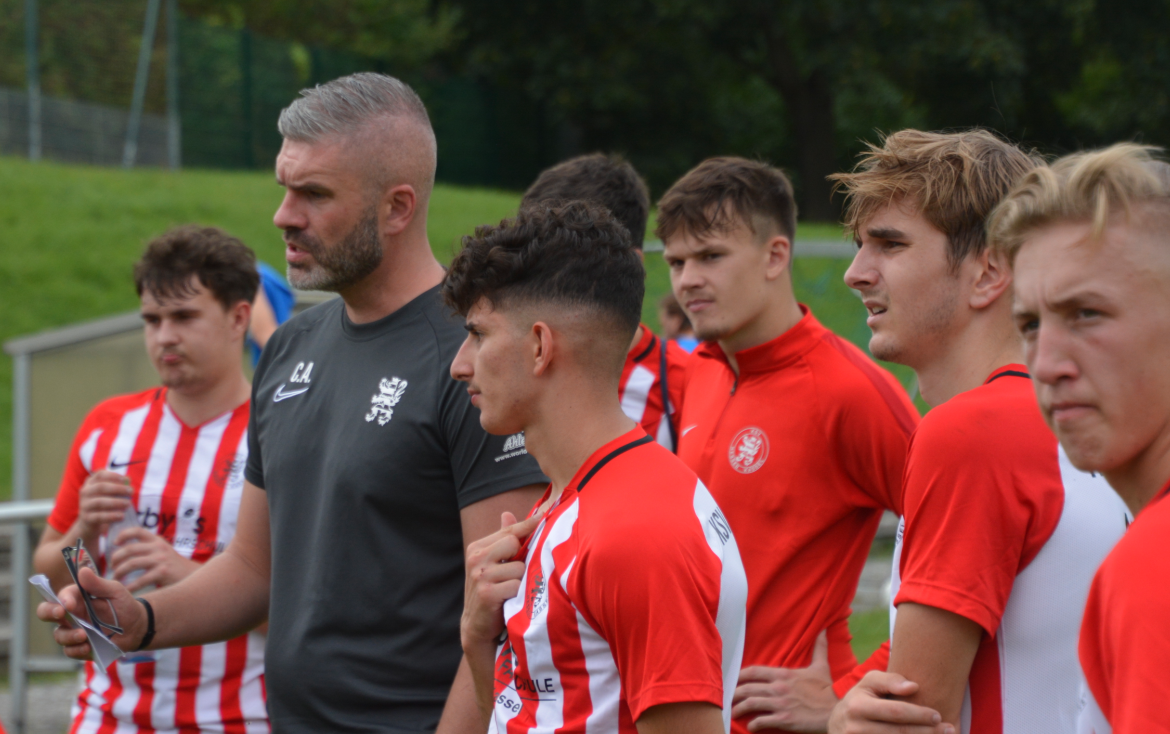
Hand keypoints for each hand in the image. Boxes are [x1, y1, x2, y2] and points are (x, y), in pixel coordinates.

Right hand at [35, 565, 148, 659]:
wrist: (137, 627)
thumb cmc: (124, 605)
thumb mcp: (115, 591)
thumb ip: (98, 583)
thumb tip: (82, 570)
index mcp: (78, 598)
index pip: (61, 596)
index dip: (61, 599)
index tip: (68, 605)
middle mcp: (72, 614)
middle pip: (47, 612)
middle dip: (48, 612)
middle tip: (59, 615)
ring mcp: (74, 630)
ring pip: (59, 634)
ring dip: (68, 636)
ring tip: (84, 636)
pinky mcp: (80, 646)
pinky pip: (70, 651)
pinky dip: (76, 650)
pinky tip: (87, 647)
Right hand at [77, 471, 132, 535]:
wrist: (91, 522)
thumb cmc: (105, 503)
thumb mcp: (110, 493)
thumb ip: (118, 486)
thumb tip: (128, 480)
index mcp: (91, 483)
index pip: (100, 475)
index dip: (113, 476)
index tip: (126, 480)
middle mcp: (85, 492)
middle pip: (100, 487)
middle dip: (117, 488)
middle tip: (131, 491)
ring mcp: (84, 505)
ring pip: (99, 502)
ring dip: (116, 502)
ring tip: (128, 504)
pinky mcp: (86, 518)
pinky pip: (99, 516)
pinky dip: (112, 516)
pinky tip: (122, 516)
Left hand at [109, 527, 199, 590]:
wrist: (192, 576)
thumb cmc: (172, 566)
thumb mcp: (162, 551)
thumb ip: (147, 548)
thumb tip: (123, 551)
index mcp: (157, 540)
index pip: (137, 531)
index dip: (123, 535)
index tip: (115, 543)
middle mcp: (158, 547)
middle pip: (129, 549)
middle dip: (115, 558)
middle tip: (112, 567)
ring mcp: (161, 560)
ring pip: (131, 563)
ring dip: (119, 572)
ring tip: (115, 578)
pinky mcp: (162, 573)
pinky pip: (140, 580)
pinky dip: (130, 587)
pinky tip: (126, 590)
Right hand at [461, 510, 543, 647]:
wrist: (477, 625)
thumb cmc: (491, 591)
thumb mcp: (493, 564)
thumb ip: (502, 540)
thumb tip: (507, 513)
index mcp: (477, 548)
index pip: (508, 531)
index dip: (528, 524)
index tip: (544, 516)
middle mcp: (476, 559)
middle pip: (513, 543)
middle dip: (521, 558)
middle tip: (514, 574)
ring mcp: (480, 576)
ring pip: (519, 568)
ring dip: (521, 580)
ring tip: (512, 590)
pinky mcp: (487, 593)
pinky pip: (517, 586)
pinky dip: (518, 594)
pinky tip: (510, 600)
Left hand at [733, 630, 836, 731]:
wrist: (836, 711)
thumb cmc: (827, 690)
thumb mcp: (821, 667)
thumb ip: (819, 648)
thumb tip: (823, 630)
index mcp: (783, 675)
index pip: (753, 671)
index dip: (739, 675)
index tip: (732, 679)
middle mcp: (778, 688)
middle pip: (747, 688)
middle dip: (734, 694)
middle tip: (728, 699)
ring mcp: (780, 704)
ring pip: (750, 704)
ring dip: (738, 709)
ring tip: (734, 713)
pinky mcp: (784, 720)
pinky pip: (761, 721)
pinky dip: (752, 724)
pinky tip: (750, 726)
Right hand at [827, 671, 952, 733]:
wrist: (836, 726)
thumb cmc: (859, 699)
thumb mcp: (868, 683)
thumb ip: (889, 680)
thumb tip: (913, 687)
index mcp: (858, 706)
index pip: (895, 712)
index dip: (919, 714)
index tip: (937, 715)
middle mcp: (855, 728)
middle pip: (899, 733)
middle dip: (928, 732)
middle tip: (949, 730)